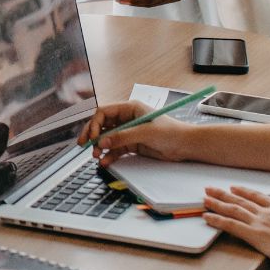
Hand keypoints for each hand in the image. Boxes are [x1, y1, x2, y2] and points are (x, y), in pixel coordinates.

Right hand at [77, 101, 199, 165]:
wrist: (185, 145)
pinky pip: (115, 149)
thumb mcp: (145, 132)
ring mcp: (128, 132)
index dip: (95, 124)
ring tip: (96, 156)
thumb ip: (123, 137)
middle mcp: (126, 119)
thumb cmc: (170, 132)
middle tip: (84, 145)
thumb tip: (102, 141)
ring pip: (107, 138)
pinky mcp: (132, 144)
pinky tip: (105, 161)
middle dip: (92, 134)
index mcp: (129, 108)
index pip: (104, 112)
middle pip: (102, 125)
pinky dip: (109, 155)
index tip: (93, 137)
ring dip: (100, 146)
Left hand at [201, 186, 269, 269]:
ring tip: (205, 200)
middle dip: (224, 194)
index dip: (243, 191)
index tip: (234, 188)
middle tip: (211, 189)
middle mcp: (269, 213)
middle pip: (241, 201)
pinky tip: (207, 217)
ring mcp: (261, 223)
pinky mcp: (255, 235)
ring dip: (216, 204)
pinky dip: (217, 220)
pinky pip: (231, 225)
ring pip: (233, 210)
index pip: (258, 196)